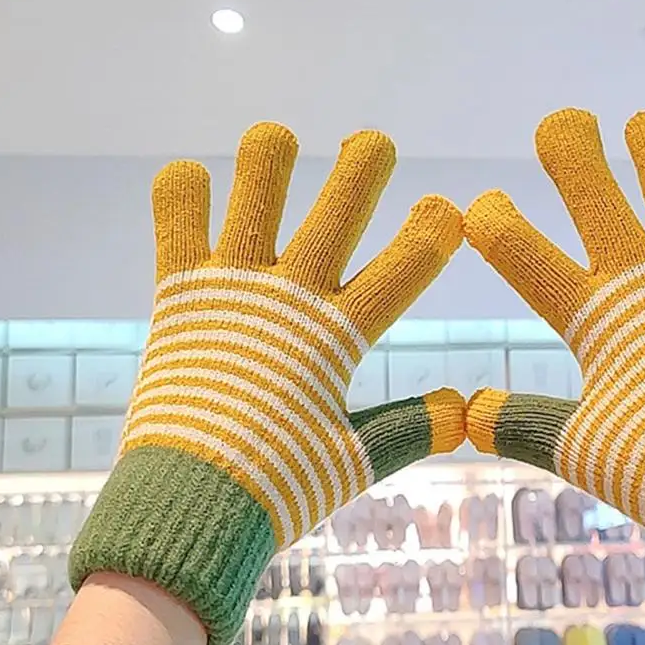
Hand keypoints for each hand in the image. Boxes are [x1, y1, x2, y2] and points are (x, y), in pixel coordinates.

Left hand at [69, 122, 463, 644]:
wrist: (189, 506)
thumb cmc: (279, 486)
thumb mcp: (355, 460)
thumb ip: (412, 428)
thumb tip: (467, 410)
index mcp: (336, 340)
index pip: (400, 271)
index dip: (430, 235)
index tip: (450, 208)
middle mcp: (288, 302)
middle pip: (335, 214)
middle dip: (362, 170)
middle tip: (374, 143)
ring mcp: (231, 293)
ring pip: (254, 196)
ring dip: (269, 160)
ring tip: (276, 138)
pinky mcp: (178, 298)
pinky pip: (177, 224)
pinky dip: (183, 195)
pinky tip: (193, 179)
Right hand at [464, 108, 644, 629]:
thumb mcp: (575, 448)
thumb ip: (519, 424)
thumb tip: (464, 417)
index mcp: (589, 318)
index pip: (519, 251)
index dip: (491, 220)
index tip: (481, 209)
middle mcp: (639, 276)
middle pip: (589, 181)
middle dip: (566, 141)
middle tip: (561, 129)